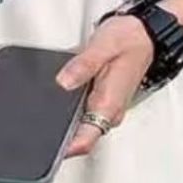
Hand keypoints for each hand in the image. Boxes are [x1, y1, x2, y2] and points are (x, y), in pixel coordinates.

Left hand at [55, 14, 153, 157]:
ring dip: (64, 123)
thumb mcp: (103, 46)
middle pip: (80, 136)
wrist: (145, 34)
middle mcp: (109, 111)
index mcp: (109, 103)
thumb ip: (82, 65)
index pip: (86, 139)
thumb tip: (63, 82)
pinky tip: (60, 100)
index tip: (47, 148)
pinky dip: (70, 111)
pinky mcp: (102, 101)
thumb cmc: (129, 39)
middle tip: (37, 128)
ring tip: (45, 112)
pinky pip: (83, 114)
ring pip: (81, 127)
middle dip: (59, 135)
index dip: (65, 149)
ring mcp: (106, 108)